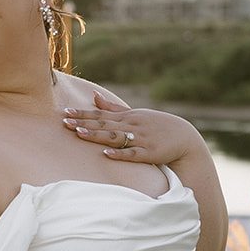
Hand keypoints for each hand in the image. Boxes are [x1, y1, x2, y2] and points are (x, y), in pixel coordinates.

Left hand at [64, 92, 203, 166]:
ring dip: (97, 135)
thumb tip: (93, 96)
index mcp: (127, 117)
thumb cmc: (155, 126)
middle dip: (84, 123)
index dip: (83, 114)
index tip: (65, 113)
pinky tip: (107, 153)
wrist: (184, 138)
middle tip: (65, 122)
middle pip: (104, 124)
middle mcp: (132, 125)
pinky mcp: (149, 153)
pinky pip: (132, 153)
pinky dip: (120, 153)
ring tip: (80, 133)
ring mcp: (141, 139)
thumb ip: (112, 108)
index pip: (101, 115)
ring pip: (115, 136)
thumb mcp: (135, 114)